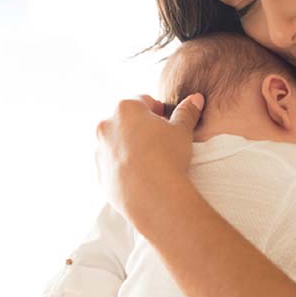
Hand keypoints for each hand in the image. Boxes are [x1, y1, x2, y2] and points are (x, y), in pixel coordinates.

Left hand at [95, 93, 204, 223]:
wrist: (154, 196)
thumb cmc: (168, 157)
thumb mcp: (182, 131)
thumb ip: (186, 112)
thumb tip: (196, 99)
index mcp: (125, 109)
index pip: (143, 100)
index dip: (157, 109)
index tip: (166, 121)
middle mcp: (106, 126)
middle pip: (126, 120)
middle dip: (141, 127)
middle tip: (159, 140)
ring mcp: (100, 150)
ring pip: (116, 142)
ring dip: (129, 146)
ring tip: (150, 160)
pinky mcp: (99, 173)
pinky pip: (112, 165)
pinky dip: (122, 166)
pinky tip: (140, 175)